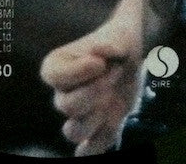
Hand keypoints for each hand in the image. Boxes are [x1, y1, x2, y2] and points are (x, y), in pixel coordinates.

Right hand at [40, 0, 142, 155]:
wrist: (132, 57)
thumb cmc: (118, 42)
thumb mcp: (118, 37)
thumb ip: (109, 45)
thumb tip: (98, 54)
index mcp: (58, 65)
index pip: (53, 75)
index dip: (77, 72)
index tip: (100, 63)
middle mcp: (62, 92)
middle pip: (65, 105)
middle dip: (94, 91)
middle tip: (115, 72)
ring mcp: (78, 114)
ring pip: (73, 131)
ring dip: (96, 117)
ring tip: (113, 98)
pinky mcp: (96, 129)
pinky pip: (88, 149)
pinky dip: (94, 148)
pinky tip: (108, 131)